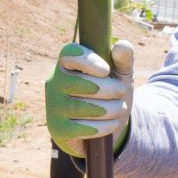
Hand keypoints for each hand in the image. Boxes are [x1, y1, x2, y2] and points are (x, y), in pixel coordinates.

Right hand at [45, 39, 133, 157]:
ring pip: (83, 107)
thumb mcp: (120, 76)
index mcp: (67, 63)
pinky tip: (111, 123)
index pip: (69, 54)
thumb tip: (122, 45)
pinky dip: (103, 126)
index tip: (106, 70)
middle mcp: (55, 82)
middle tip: (121, 92)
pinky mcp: (57, 129)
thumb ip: (124, 60)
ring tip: (119, 108)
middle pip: (81, 83)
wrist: (101, 131)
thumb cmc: (109, 96)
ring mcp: (54, 106)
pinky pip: (82, 128)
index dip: (89, 61)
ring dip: (110, 108)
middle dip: (110, 89)